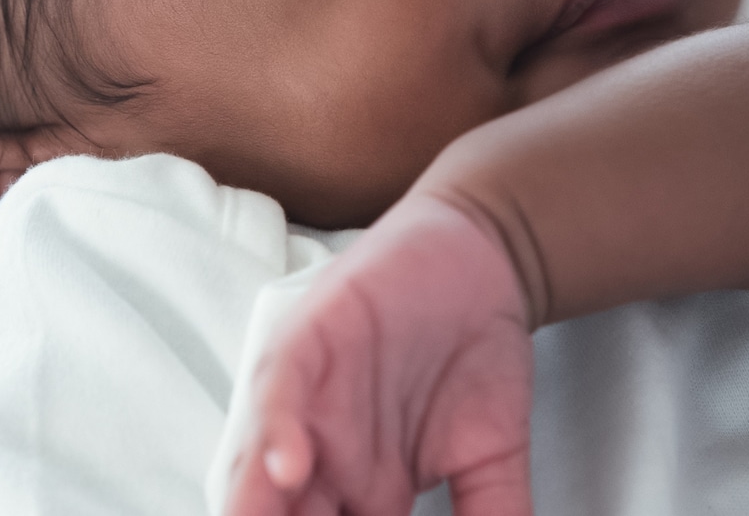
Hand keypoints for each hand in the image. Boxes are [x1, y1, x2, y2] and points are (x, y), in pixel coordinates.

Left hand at [223, 194, 535, 515]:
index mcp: (357, 495)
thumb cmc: (477, 356)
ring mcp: (305, 404)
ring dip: (258, 513)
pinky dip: (275, 432)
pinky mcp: (307, 342)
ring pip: (257, 475)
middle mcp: (319, 459)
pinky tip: (292, 469)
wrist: (485, 257)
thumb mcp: (492, 457)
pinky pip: (276, 394)